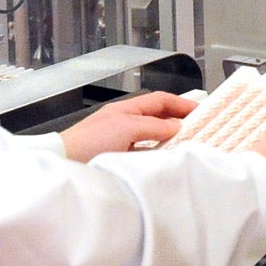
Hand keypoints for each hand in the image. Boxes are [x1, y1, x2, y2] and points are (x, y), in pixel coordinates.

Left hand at [59, 92, 196, 162]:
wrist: (65, 164)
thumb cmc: (87, 142)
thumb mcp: (126, 128)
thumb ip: (153, 126)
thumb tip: (176, 126)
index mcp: (126, 110)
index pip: (160, 100)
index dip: (181, 103)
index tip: (200, 111)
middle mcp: (124, 123)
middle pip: (158, 118)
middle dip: (178, 121)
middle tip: (199, 129)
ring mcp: (121, 141)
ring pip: (153, 138)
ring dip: (169, 140)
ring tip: (186, 146)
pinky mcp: (119, 159)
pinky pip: (144, 154)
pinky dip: (157, 156)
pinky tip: (165, 162)